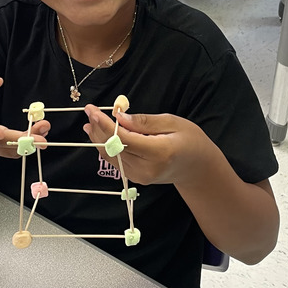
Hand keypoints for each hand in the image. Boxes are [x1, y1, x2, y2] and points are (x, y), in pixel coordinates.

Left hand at [82, 105, 206, 186]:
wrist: (197, 168)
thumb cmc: (190, 141)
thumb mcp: (172, 122)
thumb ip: (144, 121)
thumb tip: (119, 117)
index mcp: (159, 152)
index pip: (123, 138)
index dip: (104, 124)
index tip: (93, 110)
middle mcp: (147, 168)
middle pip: (113, 148)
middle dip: (98, 129)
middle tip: (89, 111)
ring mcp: (140, 176)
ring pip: (110, 156)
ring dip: (98, 138)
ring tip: (90, 122)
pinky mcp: (136, 178)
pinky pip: (116, 161)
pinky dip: (106, 147)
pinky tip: (99, 135)